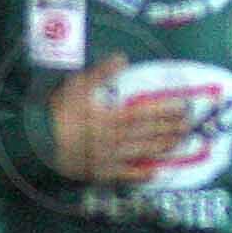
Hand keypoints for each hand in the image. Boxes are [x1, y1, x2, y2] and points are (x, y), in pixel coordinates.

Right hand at [48, 54, 189, 181]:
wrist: (41, 146)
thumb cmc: (57, 114)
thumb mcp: (76, 86)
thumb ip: (100, 73)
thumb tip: (122, 58)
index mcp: (112, 116)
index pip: (145, 112)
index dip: (166, 110)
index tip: (184, 107)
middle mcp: (116, 138)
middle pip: (148, 132)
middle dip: (171, 128)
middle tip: (191, 125)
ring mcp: (110, 157)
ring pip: (142, 152)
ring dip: (163, 147)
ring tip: (180, 143)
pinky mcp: (101, 172)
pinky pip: (124, 174)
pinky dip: (140, 174)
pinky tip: (155, 172)